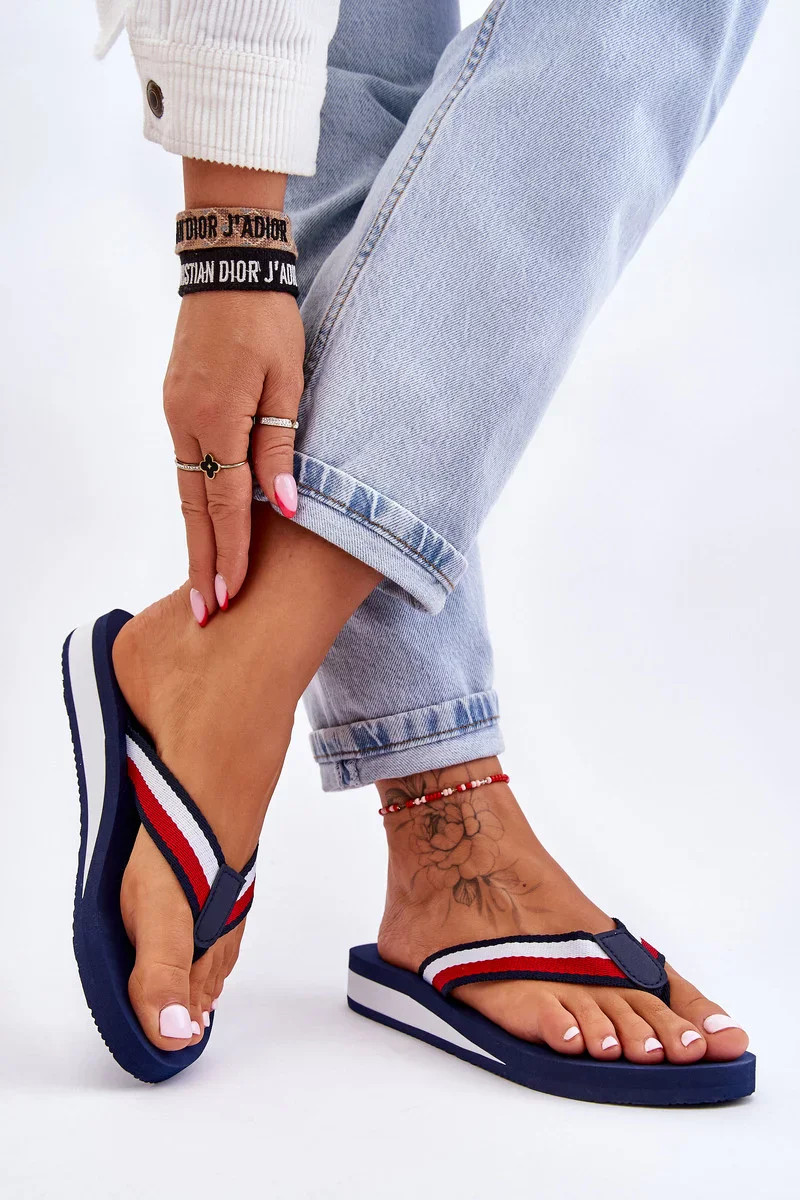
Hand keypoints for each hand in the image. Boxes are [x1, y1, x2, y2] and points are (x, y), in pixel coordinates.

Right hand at [163, 288, 304, 615]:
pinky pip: (186, 464)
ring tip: (203, 581)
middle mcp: (187, 421)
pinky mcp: (177, 402)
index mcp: (218, 417)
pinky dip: (195, 501)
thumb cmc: (268, 319)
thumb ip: (281, 446)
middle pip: (194, 508)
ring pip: (186, 489)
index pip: (224, 504)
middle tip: (203, 613)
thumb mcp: (288, 381)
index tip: (229, 597)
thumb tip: (284, 508)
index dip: (230, 554)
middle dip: (201, 562)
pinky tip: (204, 525)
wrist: (229, 265)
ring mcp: (176, 411)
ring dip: (196, 537)